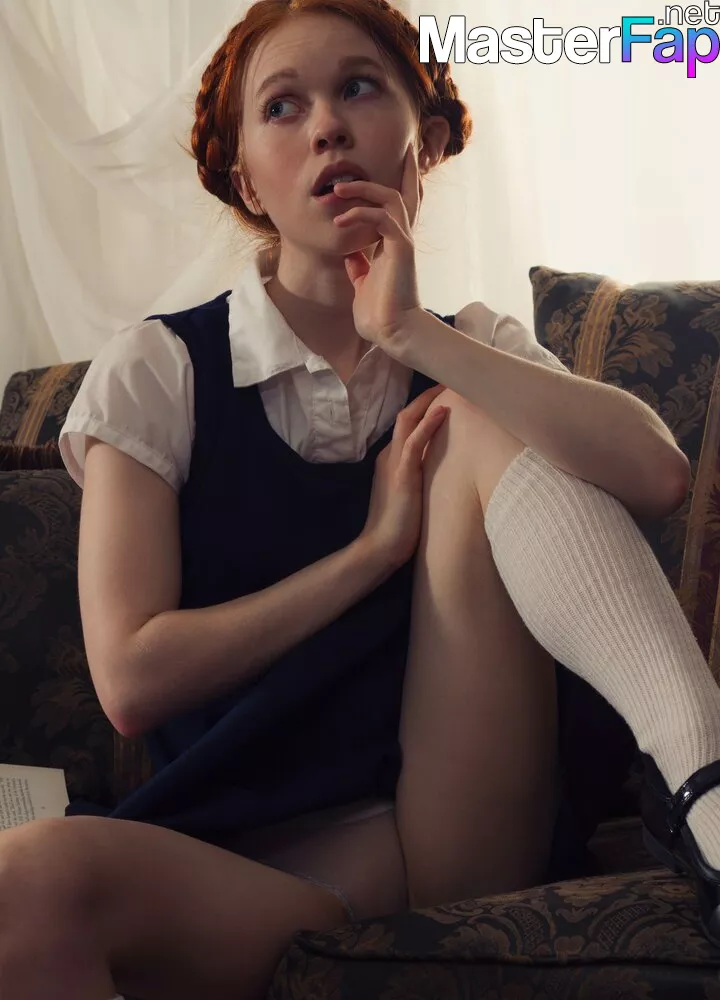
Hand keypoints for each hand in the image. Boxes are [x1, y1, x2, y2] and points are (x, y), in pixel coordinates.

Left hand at [333, 142, 422, 352]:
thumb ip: (360, 267)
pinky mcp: (401, 248)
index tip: (397, 161)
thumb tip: (351, 255)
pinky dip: (360, 213)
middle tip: (395, 151)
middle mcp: (402, 239)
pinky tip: (340, 220)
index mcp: (394, 246)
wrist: (393, 332)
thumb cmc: (379, 314)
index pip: (398, 209)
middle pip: (407, 193)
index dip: (398, 185)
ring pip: (391, 198)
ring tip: (337, 189)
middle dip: (402, 170)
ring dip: (363, 188)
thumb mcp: (363, 285)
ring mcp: (403, 242)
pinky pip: (381, 217)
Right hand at [359, 385, 447, 569]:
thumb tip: (441, 470)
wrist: (380, 548)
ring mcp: (394, 463)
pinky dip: (428, 424)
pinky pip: (414, 442)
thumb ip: (419, 478)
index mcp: (391, 459)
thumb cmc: (398, 528)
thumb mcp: (410, 495)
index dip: (425, 407)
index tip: (446, 395)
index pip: (408, 423)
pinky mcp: (402, 475)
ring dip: (429, 402)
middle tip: (451, 381)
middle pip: (408, 415)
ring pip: (409, 421)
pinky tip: (443, 411)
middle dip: (428, 396)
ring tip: (450, 386)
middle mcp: (390, 455)